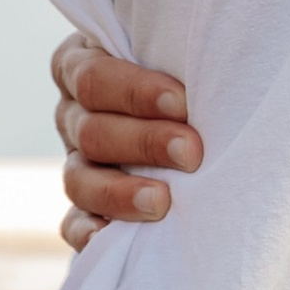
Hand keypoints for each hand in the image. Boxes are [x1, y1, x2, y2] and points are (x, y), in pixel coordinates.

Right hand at [51, 34, 199, 251]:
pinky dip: (87, 232)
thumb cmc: (192, 73)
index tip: (183, 103)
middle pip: (92, 130)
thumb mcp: (177, 53)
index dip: (135, 92)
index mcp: (82, 65)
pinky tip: (108, 236)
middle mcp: (73, 114)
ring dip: (120, 192)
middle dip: (144, 142)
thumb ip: (182, 53)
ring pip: (79, 180)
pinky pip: (72, 223)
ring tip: (162, 201)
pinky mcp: (83, 206)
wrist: (199, 117)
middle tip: (192, 152)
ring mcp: (76, 162)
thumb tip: (217, 58)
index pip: (93, 77)